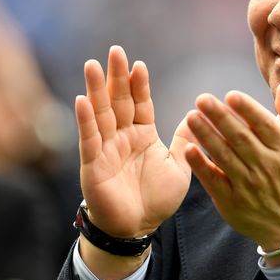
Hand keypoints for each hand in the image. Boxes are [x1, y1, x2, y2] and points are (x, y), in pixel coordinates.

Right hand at [77, 45, 191, 237]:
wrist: (137, 228)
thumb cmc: (156, 199)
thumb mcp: (179, 167)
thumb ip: (185, 140)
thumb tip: (197, 115)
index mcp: (143, 135)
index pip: (140, 103)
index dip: (138, 84)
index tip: (138, 64)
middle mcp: (122, 137)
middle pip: (117, 101)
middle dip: (116, 76)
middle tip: (115, 51)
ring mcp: (105, 148)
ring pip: (100, 114)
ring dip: (96, 90)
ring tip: (93, 65)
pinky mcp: (93, 164)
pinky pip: (89, 139)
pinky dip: (85, 121)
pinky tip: (82, 100)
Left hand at [184, 83, 279, 255]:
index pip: (264, 125)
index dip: (247, 109)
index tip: (230, 95)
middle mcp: (267, 166)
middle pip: (240, 138)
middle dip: (220, 117)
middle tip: (202, 99)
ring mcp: (248, 185)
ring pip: (225, 156)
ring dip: (206, 135)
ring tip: (191, 117)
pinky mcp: (232, 202)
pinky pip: (214, 180)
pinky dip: (201, 165)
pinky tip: (188, 149)